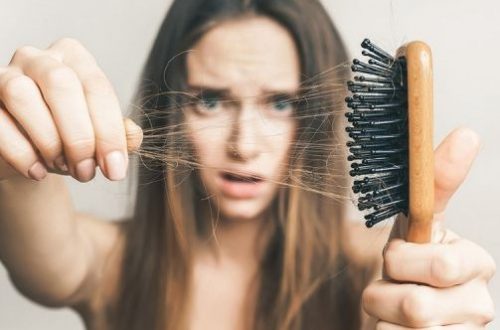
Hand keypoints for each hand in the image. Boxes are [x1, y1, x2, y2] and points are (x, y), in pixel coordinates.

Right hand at [0, 38, 142, 181]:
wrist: (31, 153)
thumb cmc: (68, 137)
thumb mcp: (98, 135)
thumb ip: (119, 133)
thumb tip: (133, 134)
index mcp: (75, 58)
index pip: (97, 87)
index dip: (109, 132)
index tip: (115, 170)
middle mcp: (38, 58)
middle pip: (61, 83)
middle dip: (79, 135)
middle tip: (87, 171)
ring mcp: (4, 75)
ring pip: (22, 95)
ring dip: (48, 140)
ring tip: (63, 167)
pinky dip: (20, 152)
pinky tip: (38, 171)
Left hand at [362, 127, 495, 328]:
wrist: (406, 311)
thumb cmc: (412, 263)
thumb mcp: (419, 221)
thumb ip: (437, 182)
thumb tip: (469, 134)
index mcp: (476, 264)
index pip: (441, 267)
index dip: (403, 261)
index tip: (397, 256)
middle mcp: (479, 304)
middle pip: (416, 306)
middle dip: (387, 289)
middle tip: (393, 281)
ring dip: (382, 313)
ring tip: (392, 305)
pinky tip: (396, 327)